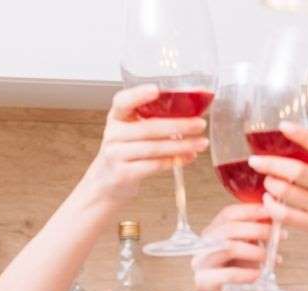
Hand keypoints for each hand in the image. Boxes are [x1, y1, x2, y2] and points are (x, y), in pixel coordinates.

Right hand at [82, 84, 208, 205]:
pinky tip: (188, 157)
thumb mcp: (129, 132)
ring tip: (201, 143)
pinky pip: (154, 166)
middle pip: (148, 128)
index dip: (138, 95)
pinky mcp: (124, 174)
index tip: (156, 90)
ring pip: (154, 148)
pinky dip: (174, 161)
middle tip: (200, 124)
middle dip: (178, 125)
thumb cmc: (125, 152)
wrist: (107, 182)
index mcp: (116, 118)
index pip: (123, 101)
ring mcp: (117, 155)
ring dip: (182, 146)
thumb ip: (150, 121)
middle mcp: (113, 134)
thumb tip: (189, 114)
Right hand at [191, 204, 271, 290]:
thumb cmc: (241, 279)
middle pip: (228, 228)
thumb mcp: (251, 253)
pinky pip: (226, 275)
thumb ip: (257, 236)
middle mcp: (203, 246)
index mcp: (213, 235)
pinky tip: (259, 275)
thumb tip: (274, 217)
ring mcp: (200, 265)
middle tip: (279, 235)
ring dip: (254, 250)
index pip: (228, 214)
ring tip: (271, 257)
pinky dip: (246, 274)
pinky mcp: (203, 284)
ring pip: (227, 248)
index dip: (250, 210)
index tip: (271, 212)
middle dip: (257, 229)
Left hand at [246, 122, 307, 268]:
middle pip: (297, 170)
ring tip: (267, 182)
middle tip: (255, 160)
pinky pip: (286, 215)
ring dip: (270, 185)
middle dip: (271, 164)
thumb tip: (297, 148)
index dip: (302, 134)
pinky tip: (268, 202)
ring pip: (287, 191)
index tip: (283, 126)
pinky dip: (272, 207)